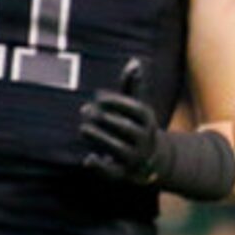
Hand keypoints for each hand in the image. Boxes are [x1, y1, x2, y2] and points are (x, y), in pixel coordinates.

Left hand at [78, 60, 161, 181]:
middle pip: (126, 128)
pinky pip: (113, 172)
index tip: (98, 96)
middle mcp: (145, 139)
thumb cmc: (136, 126)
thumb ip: (132, 86)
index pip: (136, 109)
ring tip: (83, 129)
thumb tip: (134, 61)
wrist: (152, 160)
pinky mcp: (125, 174)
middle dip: (105, 119)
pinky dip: (101, 167)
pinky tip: (88, 159)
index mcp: (148, 121)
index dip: (117, 102)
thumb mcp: (137, 107)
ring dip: (100, 138)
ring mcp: (136, 157)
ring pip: (118, 148)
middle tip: (85, 110)